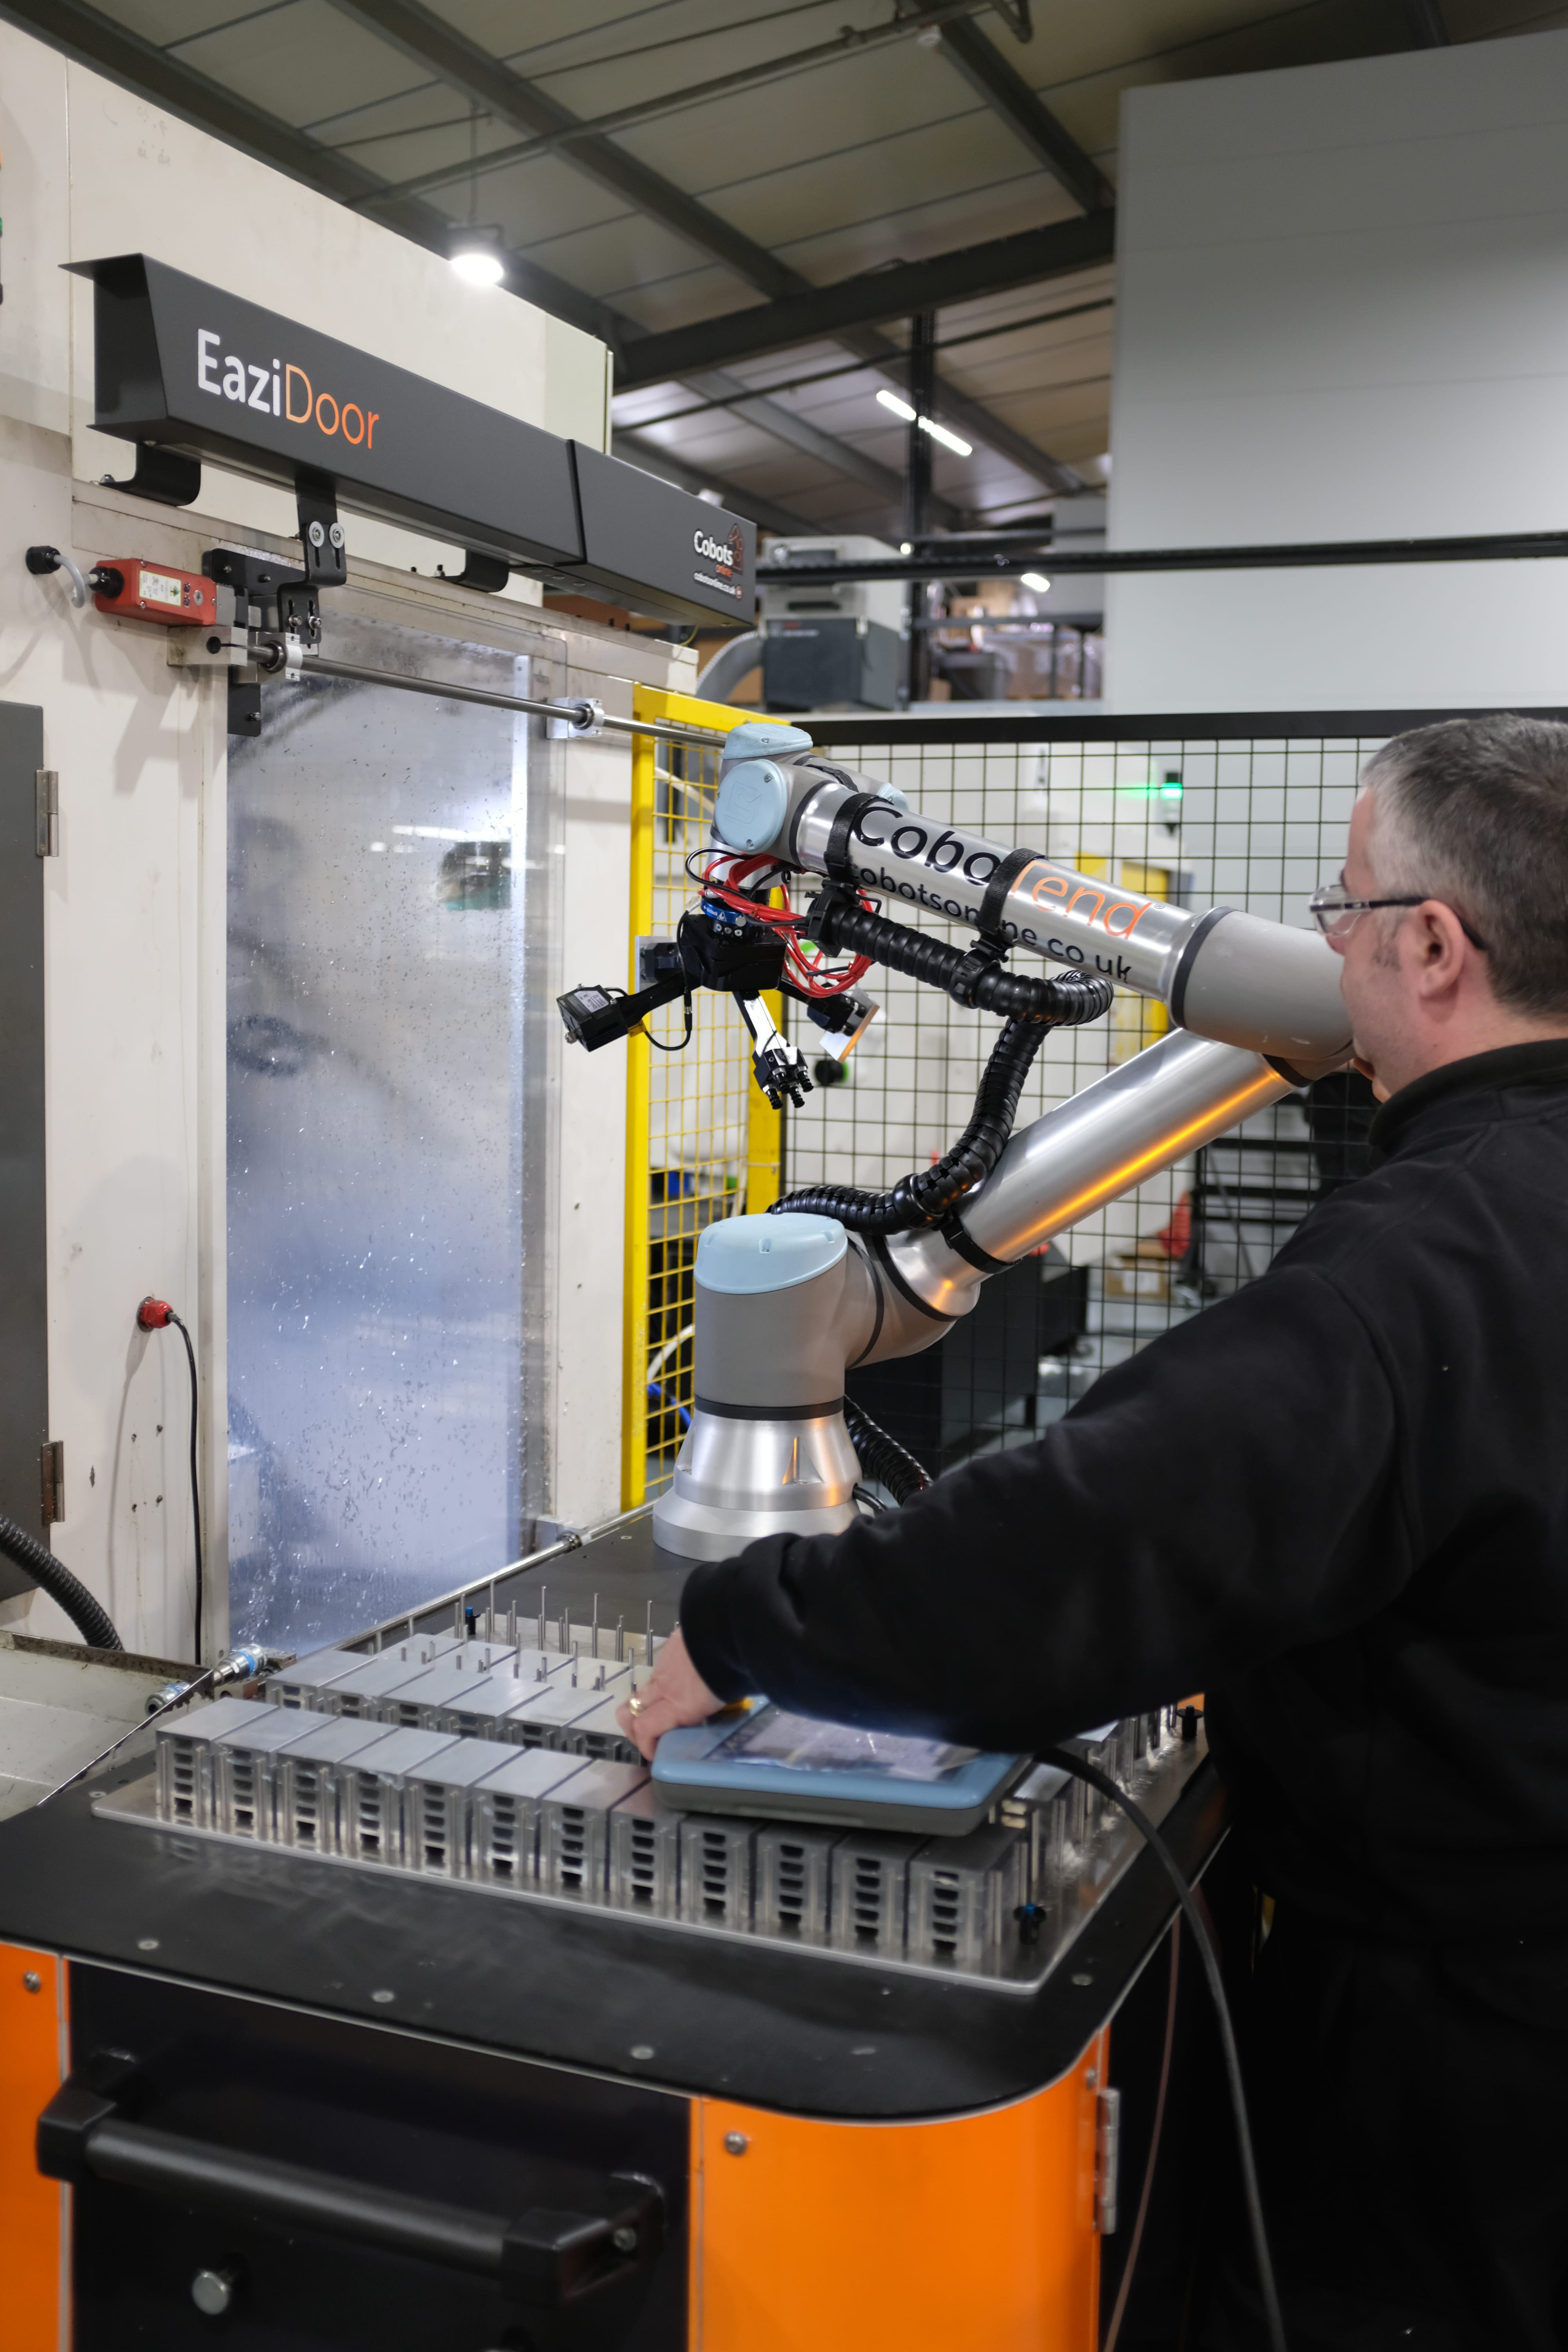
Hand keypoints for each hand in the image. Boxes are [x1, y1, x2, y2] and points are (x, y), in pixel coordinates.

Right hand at [616, 1628, 723, 1760]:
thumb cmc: (732, 1672)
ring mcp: (663, 1668)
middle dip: (634, 1729)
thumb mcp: (719, 1704)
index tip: (656, 1753)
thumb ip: (703, 1712)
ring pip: (643, 1691)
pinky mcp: (669, 1649)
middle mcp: (663, 1689)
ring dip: (650, 1704)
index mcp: (677, 1706)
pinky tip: (687, 1677)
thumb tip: (705, 1718)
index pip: (644, 1729)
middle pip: (627, 1713)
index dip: (645, 1746)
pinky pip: (660, 1671)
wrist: (727, 1631)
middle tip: (652, 1735)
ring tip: (671, 1707)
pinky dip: (667, 1681)